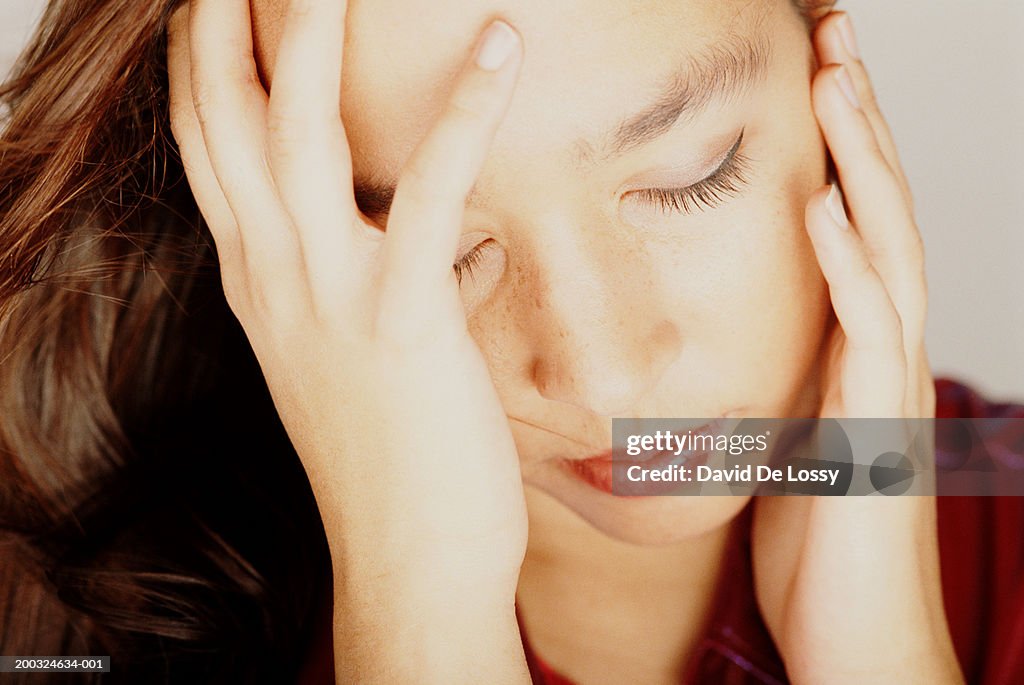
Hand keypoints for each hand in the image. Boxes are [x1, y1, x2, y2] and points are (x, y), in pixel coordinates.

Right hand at [167, 1, 528, 680]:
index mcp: (258, 282)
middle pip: (225, 115)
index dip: (201, 59)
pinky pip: (430, 194)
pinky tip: (500, 45)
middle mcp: (272, 278)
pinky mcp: (401, 321)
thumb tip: (450, 237)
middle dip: (227, 18)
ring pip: (296, 131)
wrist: (411, 560)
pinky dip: (465, 111)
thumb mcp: (356, 359)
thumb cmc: (394, 460)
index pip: (204, 144)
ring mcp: (326, 298)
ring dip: (313, 29)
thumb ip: (379, 286)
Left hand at [751, 12, 962, 684]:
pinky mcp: (875, 428)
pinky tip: (827, 206)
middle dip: (856, 120)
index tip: (805, 70)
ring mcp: (885, 385)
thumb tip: (720, 347)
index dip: (833, 145)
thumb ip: (768, 381)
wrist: (855, 639)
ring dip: (862, 162)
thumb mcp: (781, 442)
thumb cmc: (814, 548)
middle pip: (876, 210)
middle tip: (830, 33)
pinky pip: (866, 333)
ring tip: (836, 79)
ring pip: (884, 249)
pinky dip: (849, 266)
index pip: (848, 220)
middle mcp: (877, 351)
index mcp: (849, 347)